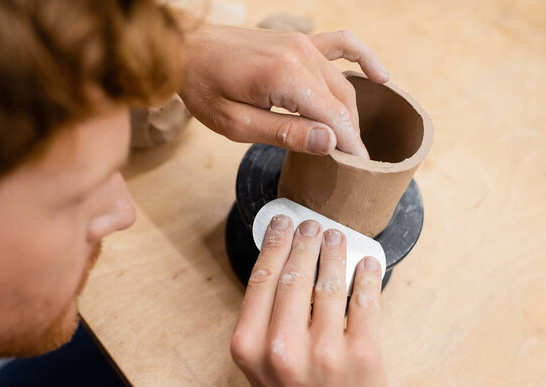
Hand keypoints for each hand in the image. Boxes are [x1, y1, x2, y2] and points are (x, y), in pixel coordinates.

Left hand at [179, 25, 388, 157]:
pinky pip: (342, 45)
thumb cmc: (204, 88)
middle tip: (348, 160)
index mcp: (284, 77)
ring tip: (350, 138)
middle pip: (341, 101)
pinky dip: (364, 59)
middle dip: (348, 133)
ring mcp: (302, 42)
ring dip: (350, 111)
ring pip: (342, 82)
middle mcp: (300, 54)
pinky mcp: (298, 40)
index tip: (358, 167)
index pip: (333, 116)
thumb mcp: (236, 124)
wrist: (186, 49)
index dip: (348, 144)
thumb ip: (284, 133)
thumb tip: (329, 141)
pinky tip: (379, 76)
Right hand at [231, 216, 387, 386]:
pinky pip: (365, 301)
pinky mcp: (363, 356)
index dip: (274, 244)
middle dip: (305, 243)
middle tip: (311, 226)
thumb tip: (283, 263)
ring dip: (334, 252)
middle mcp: (283, 349)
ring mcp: (326, 353)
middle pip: (294, 276)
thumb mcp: (260, 365)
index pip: (262, 278)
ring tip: (336, 238)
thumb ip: (263, 321)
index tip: (282, 225)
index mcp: (250, 347)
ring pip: (330, 283)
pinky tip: (366, 262)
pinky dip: (367, 275)